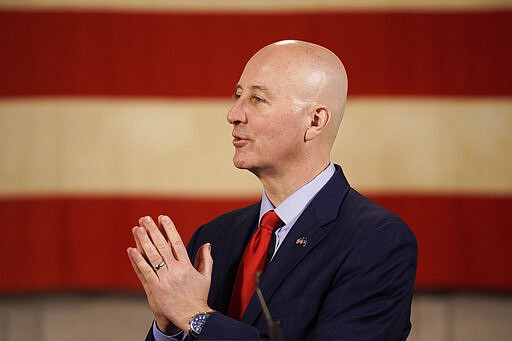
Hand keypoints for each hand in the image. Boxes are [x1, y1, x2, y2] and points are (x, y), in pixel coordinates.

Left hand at [127, 215, 212, 332]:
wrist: (191, 316)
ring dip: (143, 241)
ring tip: (137, 228)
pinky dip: (138, 260)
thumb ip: (206, 259)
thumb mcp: (206, 277)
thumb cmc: (198, 296)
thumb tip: (207, 244)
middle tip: (145, 218)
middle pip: (162, 246)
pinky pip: (145, 271)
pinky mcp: (156, 288)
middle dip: (153, 231)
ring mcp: (165, 279)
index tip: (163, 218)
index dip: (169, 229)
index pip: (176, 242)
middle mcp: (175, 270)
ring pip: (152, 256)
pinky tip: (131, 250)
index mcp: (187, 266)